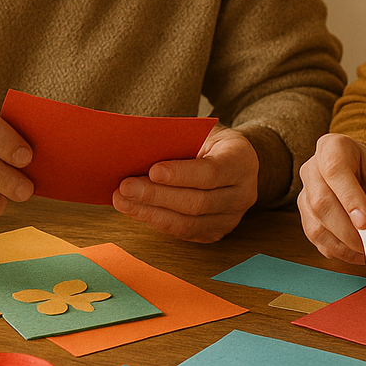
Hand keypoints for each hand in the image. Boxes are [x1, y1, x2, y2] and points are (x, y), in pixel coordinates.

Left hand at [112, 125, 258, 242]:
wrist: (231, 162)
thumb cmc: (209, 143)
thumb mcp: (199, 132)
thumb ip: (176, 141)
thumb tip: (135, 151)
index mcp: (241, 161)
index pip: (212, 172)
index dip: (181, 174)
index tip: (152, 171)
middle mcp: (243, 193)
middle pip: (197, 202)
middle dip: (157, 196)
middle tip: (125, 187)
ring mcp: (231, 218)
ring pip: (188, 223)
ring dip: (150, 213)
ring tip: (122, 200)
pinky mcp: (215, 232)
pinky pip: (183, 232)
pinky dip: (157, 221)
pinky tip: (136, 210)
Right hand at [298, 133, 365, 264]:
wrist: (361, 177)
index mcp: (333, 148)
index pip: (334, 170)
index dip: (349, 198)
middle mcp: (312, 169)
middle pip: (321, 203)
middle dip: (349, 230)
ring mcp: (305, 194)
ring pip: (316, 226)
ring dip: (346, 244)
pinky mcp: (305, 217)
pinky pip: (317, 240)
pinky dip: (340, 251)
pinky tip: (359, 250)